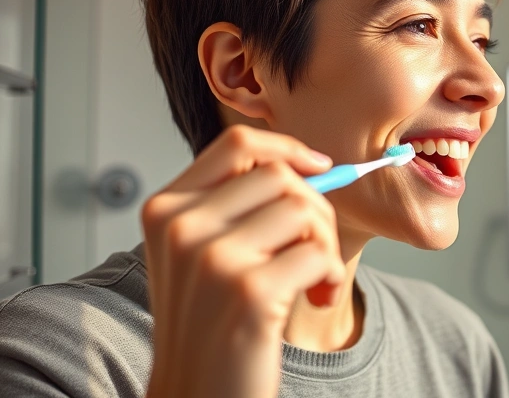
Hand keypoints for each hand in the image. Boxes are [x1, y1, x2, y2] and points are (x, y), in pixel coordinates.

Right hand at [142, 125, 344, 397]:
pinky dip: (333, 276)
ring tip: (318, 280)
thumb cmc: (211, 326)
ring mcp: (213, 258)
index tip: (319, 167)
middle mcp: (182, 227)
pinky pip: (320, 254)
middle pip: (282, 176)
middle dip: (318, 210)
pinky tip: (319, 298)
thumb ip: (236, 206)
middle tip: (318, 250)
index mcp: (166, 210)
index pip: (237, 145)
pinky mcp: (250, 291)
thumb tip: (308, 164)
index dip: (287, 148)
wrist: (197, 395)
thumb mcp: (202, 255)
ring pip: (306, 210)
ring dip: (328, 245)